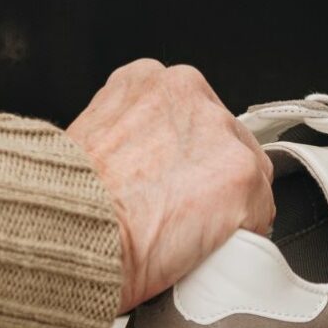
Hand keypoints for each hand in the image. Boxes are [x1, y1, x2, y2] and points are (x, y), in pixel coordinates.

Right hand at [68, 61, 275, 311]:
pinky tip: (207, 247)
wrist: (67, 227)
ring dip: (226, 203)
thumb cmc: (66, 198)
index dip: (182, 157)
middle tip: (176, 211)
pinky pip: (260, 210)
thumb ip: (128, 139)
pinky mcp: (241, 173)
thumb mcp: (90, 142)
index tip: (170, 181)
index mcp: (144, 80)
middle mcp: (185, 90)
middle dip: (205, 176)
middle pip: (220, 138)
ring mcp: (218, 130)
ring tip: (187, 234)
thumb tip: (141, 170)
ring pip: (244, 172)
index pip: (187, 115)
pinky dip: (242, 233)